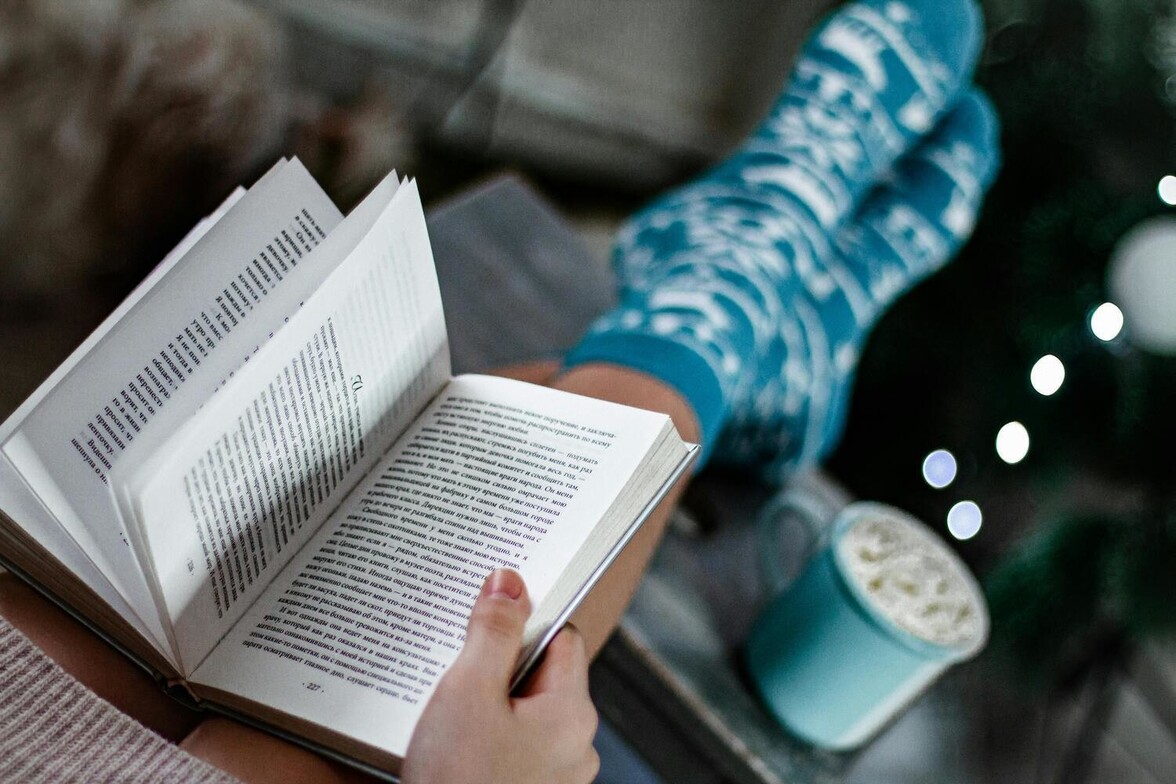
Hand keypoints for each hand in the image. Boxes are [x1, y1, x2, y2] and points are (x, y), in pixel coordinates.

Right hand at [401, 569, 599, 783]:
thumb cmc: (458, 783)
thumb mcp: (467, 692)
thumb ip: (492, 631)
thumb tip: (511, 582)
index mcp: (573, 711)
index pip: (561, 637)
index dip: (523, 620)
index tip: (487, 613)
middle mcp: (576, 747)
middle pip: (541, 676)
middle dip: (497, 666)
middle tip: (455, 665)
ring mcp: (554, 778)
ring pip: (523, 716)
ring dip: (487, 705)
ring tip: (446, 711)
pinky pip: (512, 750)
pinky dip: (485, 740)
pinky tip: (451, 746)